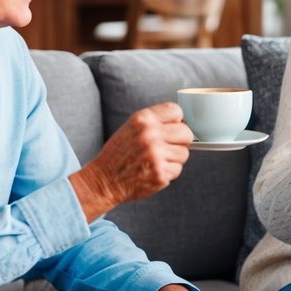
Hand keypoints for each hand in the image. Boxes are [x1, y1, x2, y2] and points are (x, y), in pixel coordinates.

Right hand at [70, 102, 192, 221]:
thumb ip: (155, 122)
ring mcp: (156, 155)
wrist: (104, 180)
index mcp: (143, 120)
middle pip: (186, 133)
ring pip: (184, 153)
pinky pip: (177, 169)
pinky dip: (169, 171)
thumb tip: (183, 122)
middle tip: (168, 146)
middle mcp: (150, 135)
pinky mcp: (160, 174)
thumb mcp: (131, 127)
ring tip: (157, 159)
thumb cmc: (119, 153)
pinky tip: (154, 170)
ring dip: (174, 157)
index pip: (176, 110)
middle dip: (180, 140)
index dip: (177, 120)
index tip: (173, 127)